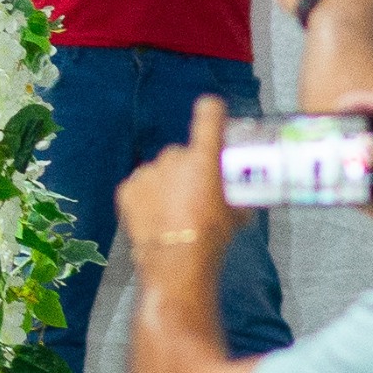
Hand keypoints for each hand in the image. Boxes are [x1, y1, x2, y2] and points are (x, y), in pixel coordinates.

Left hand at [112, 94, 242, 272]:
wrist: (177, 261)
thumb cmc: (211, 237)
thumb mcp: (237, 214)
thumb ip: (238, 196)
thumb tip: (244, 200)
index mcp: (204, 157)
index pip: (208, 114)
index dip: (212, 111)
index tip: (212, 111)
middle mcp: (174, 157)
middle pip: (182, 153)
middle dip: (188, 168)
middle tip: (193, 193)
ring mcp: (147, 172)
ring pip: (159, 171)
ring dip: (166, 183)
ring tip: (172, 211)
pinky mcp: (127, 189)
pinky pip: (140, 186)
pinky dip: (146, 196)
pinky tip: (155, 215)